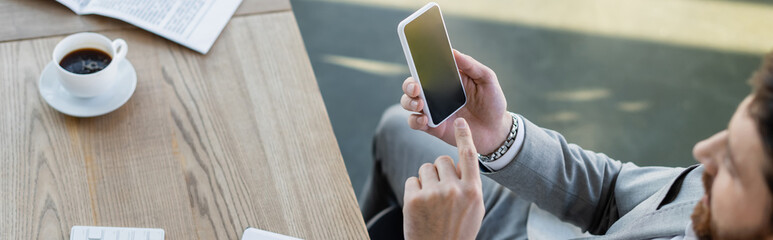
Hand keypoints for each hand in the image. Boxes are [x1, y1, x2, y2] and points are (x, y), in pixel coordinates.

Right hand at [401, 50, 510, 153]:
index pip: (426, 67)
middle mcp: (436, 92)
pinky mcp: (433, 127)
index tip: (415, 59)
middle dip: (408, 85)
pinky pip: (415, 123)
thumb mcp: (487, 79)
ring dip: (409, 101)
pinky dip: (415, 120)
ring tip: (420, 104)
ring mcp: (433, 110)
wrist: (497, 130)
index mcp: (447, 78)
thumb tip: (453, 51)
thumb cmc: (493, 101)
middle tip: (415, 87)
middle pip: (411, 85)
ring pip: (408, 103)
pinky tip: (424, 119)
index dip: (417, 62)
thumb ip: (471, 65)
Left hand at [402, 118, 484, 239]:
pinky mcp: (413, 199)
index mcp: (473, 191)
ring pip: (426, 168)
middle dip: (440, 171)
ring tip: (431, 202)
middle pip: (442, 160)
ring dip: (427, 180)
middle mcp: (454, 190)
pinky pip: (412, 180)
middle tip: (441, 193)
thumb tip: (463, 160)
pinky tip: (420, 208)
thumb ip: (470, 184)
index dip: (464, 136)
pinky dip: (414, 191)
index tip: (459, 121)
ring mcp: (432, 194)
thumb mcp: (474, 209)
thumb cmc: (458, 230)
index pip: (469, 155)